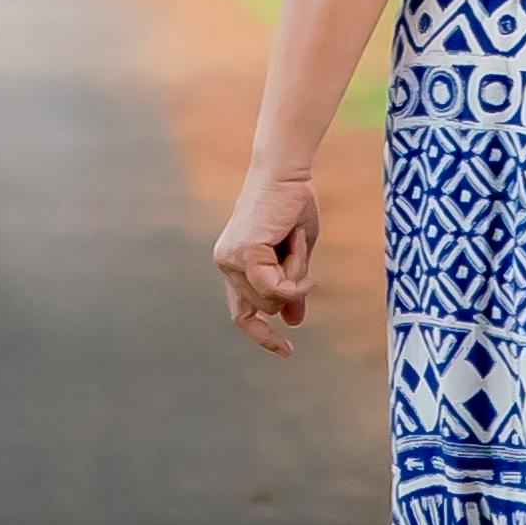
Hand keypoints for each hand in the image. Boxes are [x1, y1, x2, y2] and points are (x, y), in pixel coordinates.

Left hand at [210, 163, 320, 349]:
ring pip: (272, 298)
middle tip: (299, 248)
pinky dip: (294, 274)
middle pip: (265, 307)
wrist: (287, 173)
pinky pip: (275, 285)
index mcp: (234, 266)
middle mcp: (226, 265)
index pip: (242, 314)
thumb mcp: (296, 256)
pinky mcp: (243, 253)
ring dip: (296, 274)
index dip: (263, 335)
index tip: (287, 351)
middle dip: (291, 287)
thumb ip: (290, 288)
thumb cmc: (292, 207)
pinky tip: (299, 247)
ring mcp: (230, 260)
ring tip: (296, 238)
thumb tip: (292, 321)